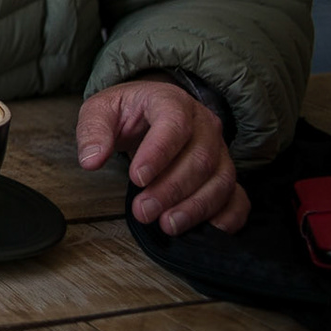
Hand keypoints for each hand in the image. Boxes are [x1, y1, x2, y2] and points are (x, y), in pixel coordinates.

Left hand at [76, 80, 248, 234]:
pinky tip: (210, 228)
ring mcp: (220, 149)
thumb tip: (92, 160)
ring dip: (195, 207)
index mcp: (171, 101)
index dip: (158, 154)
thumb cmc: (127, 112)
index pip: (173, 125)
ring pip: (220, 180)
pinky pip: (238, 195)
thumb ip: (93, 132)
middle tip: (143, 211)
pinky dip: (230, 215)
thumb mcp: (100, 111)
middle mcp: (203, 124)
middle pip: (199, 159)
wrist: (151, 110)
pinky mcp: (225, 172)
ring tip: (167, 224)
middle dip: (171, 189)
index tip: (137, 178)